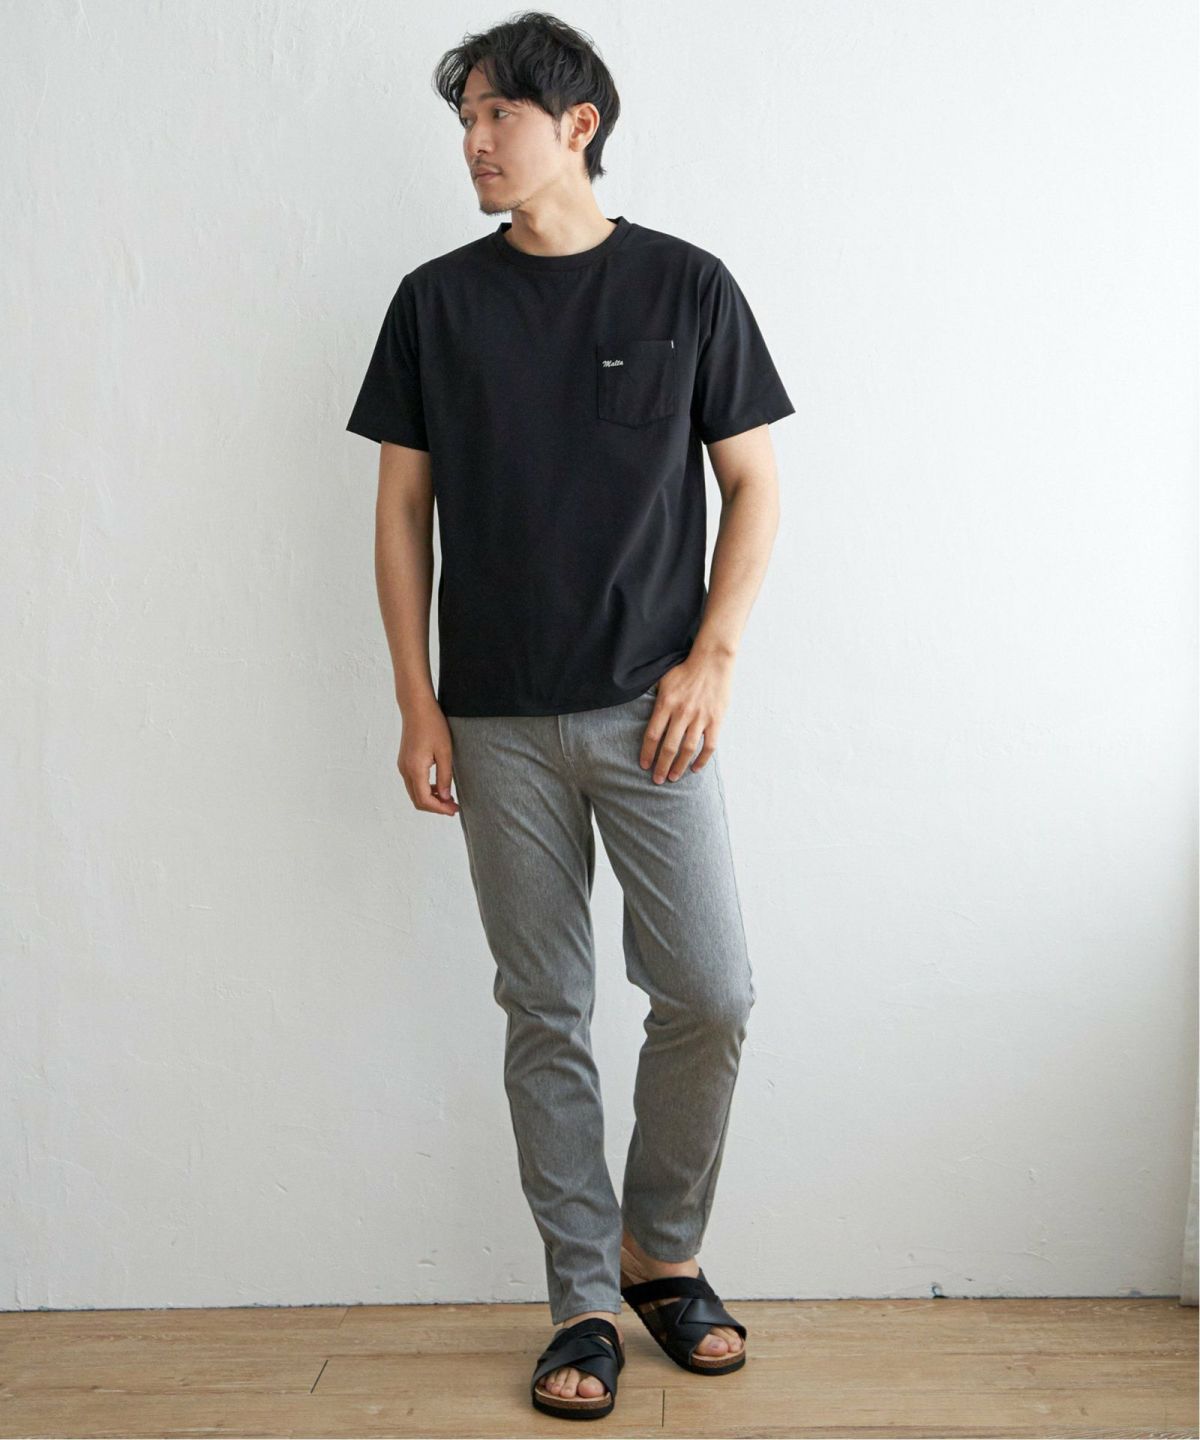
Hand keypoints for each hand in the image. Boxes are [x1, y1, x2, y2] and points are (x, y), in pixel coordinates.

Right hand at [398, 696, 458, 814]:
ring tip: (449, 798)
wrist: (416, 707)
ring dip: (431, 799)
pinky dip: (425, 789)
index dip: (440, 809)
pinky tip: (440, 786)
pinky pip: (413, 783)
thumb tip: (445, 798)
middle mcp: (405, 770)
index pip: (425, 800)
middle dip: (436, 807)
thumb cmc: (433, 725)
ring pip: (415, 793)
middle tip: (454, 808)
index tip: (454, 810)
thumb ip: (445, 777)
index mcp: (415, 769)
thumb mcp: (445, 752)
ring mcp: (403, 766)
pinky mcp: (404, 762)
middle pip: (418, 800)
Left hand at [640, 655, 732, 781]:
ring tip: (673, 778)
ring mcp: (700, 718)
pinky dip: (702, 760)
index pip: (652, 735)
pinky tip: (695, 768)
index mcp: (666, 703)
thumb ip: (651, 696)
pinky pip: (708, 746)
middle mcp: (682, 713)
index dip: (646, 753)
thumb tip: (634, 706)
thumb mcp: (662, 679)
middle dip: (661, 766)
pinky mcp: (716, 720)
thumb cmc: (685, 669)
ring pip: (687, 750)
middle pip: (668, 747)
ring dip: (679, 767)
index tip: (644, 765)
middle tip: (657, 780)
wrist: (712, 660)